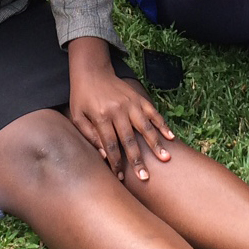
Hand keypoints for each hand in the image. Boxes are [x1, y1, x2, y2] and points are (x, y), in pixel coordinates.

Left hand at [66, 37, 175, 181]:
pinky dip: (162, 125)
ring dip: (155, 144)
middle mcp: (118, 110)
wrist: (92, 70)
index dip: (116, 162)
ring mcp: (130, 103)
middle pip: (129, 139)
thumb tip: (104, 155)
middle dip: (138, 160)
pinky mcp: (139, 98)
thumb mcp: (77, 116)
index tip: (121, 176)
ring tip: (165, 158)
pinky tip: (171, 137)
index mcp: (101, 116)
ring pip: (145, 127)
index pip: (110, 144)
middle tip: (145, 177)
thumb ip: (89, 135)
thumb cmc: (82, 97)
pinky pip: (153, 113)